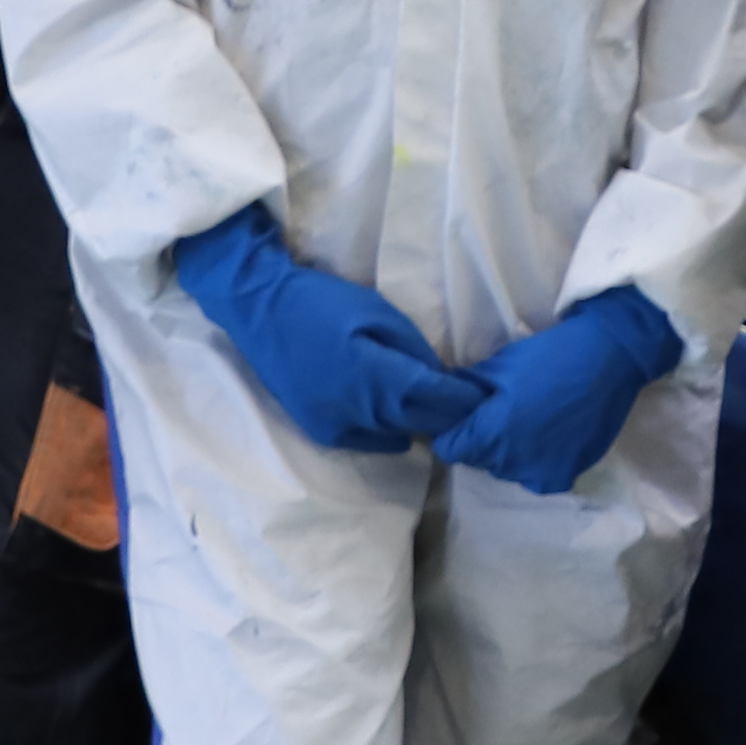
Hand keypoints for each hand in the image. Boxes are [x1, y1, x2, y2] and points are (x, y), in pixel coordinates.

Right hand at [171, 204, 494, 458]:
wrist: (259, 311)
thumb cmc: (321, 302)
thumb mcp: (376, 311)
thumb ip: (412, 349)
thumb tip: (437, 376)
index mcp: (379, 380)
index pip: (439, 403)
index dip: (465, 401)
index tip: (485, 396)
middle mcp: (362, 414)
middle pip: (423, 425)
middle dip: (446, 414)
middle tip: (465, 402)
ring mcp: (338, 428)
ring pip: (397, 436)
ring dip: (416, 421)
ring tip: (431, 404)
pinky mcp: (321, 432)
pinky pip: (369, 442)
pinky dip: (387, 430)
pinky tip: (391, 411)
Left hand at [447, 289, 685, 493]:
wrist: (610, 359)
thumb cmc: (550, 356)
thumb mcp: (499, 365)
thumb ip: (466, 388)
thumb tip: (445, 400)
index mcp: (491, 434)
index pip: (448, 449)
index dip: (451, 432)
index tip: (463, 418)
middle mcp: (512, 463)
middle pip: (478, 460)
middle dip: (481, 440)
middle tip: (499, 413)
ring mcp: (540, 474)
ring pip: (507, 470)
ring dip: (509, 452)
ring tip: (528, 422)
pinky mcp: (566, 476)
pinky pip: (536, 474)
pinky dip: (536, 459)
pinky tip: (549, 435)